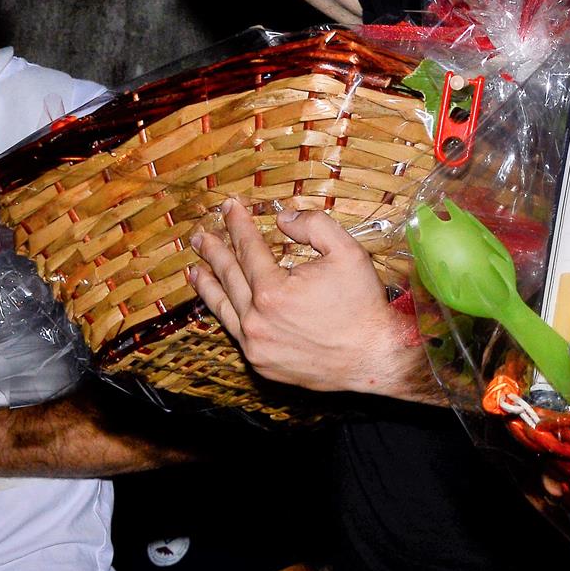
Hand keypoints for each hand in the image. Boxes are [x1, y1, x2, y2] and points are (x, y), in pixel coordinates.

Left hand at [187, 199, 427, 399]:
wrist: (374, 358)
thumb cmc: (362, 305)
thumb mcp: (347, 252)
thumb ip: (313, 225)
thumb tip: (283, 220)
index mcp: (272, 291)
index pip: (247, 248)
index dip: (237, 224)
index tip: (228, 207)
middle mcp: (256, 320)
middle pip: (228, 276)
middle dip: (214, 251)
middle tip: (201, 236)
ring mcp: (256, 345)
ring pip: (223, 308)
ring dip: (208, 285)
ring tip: (195, 269)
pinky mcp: (261, 363)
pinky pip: (236, 332)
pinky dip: (225, 314)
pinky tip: (222, 304)